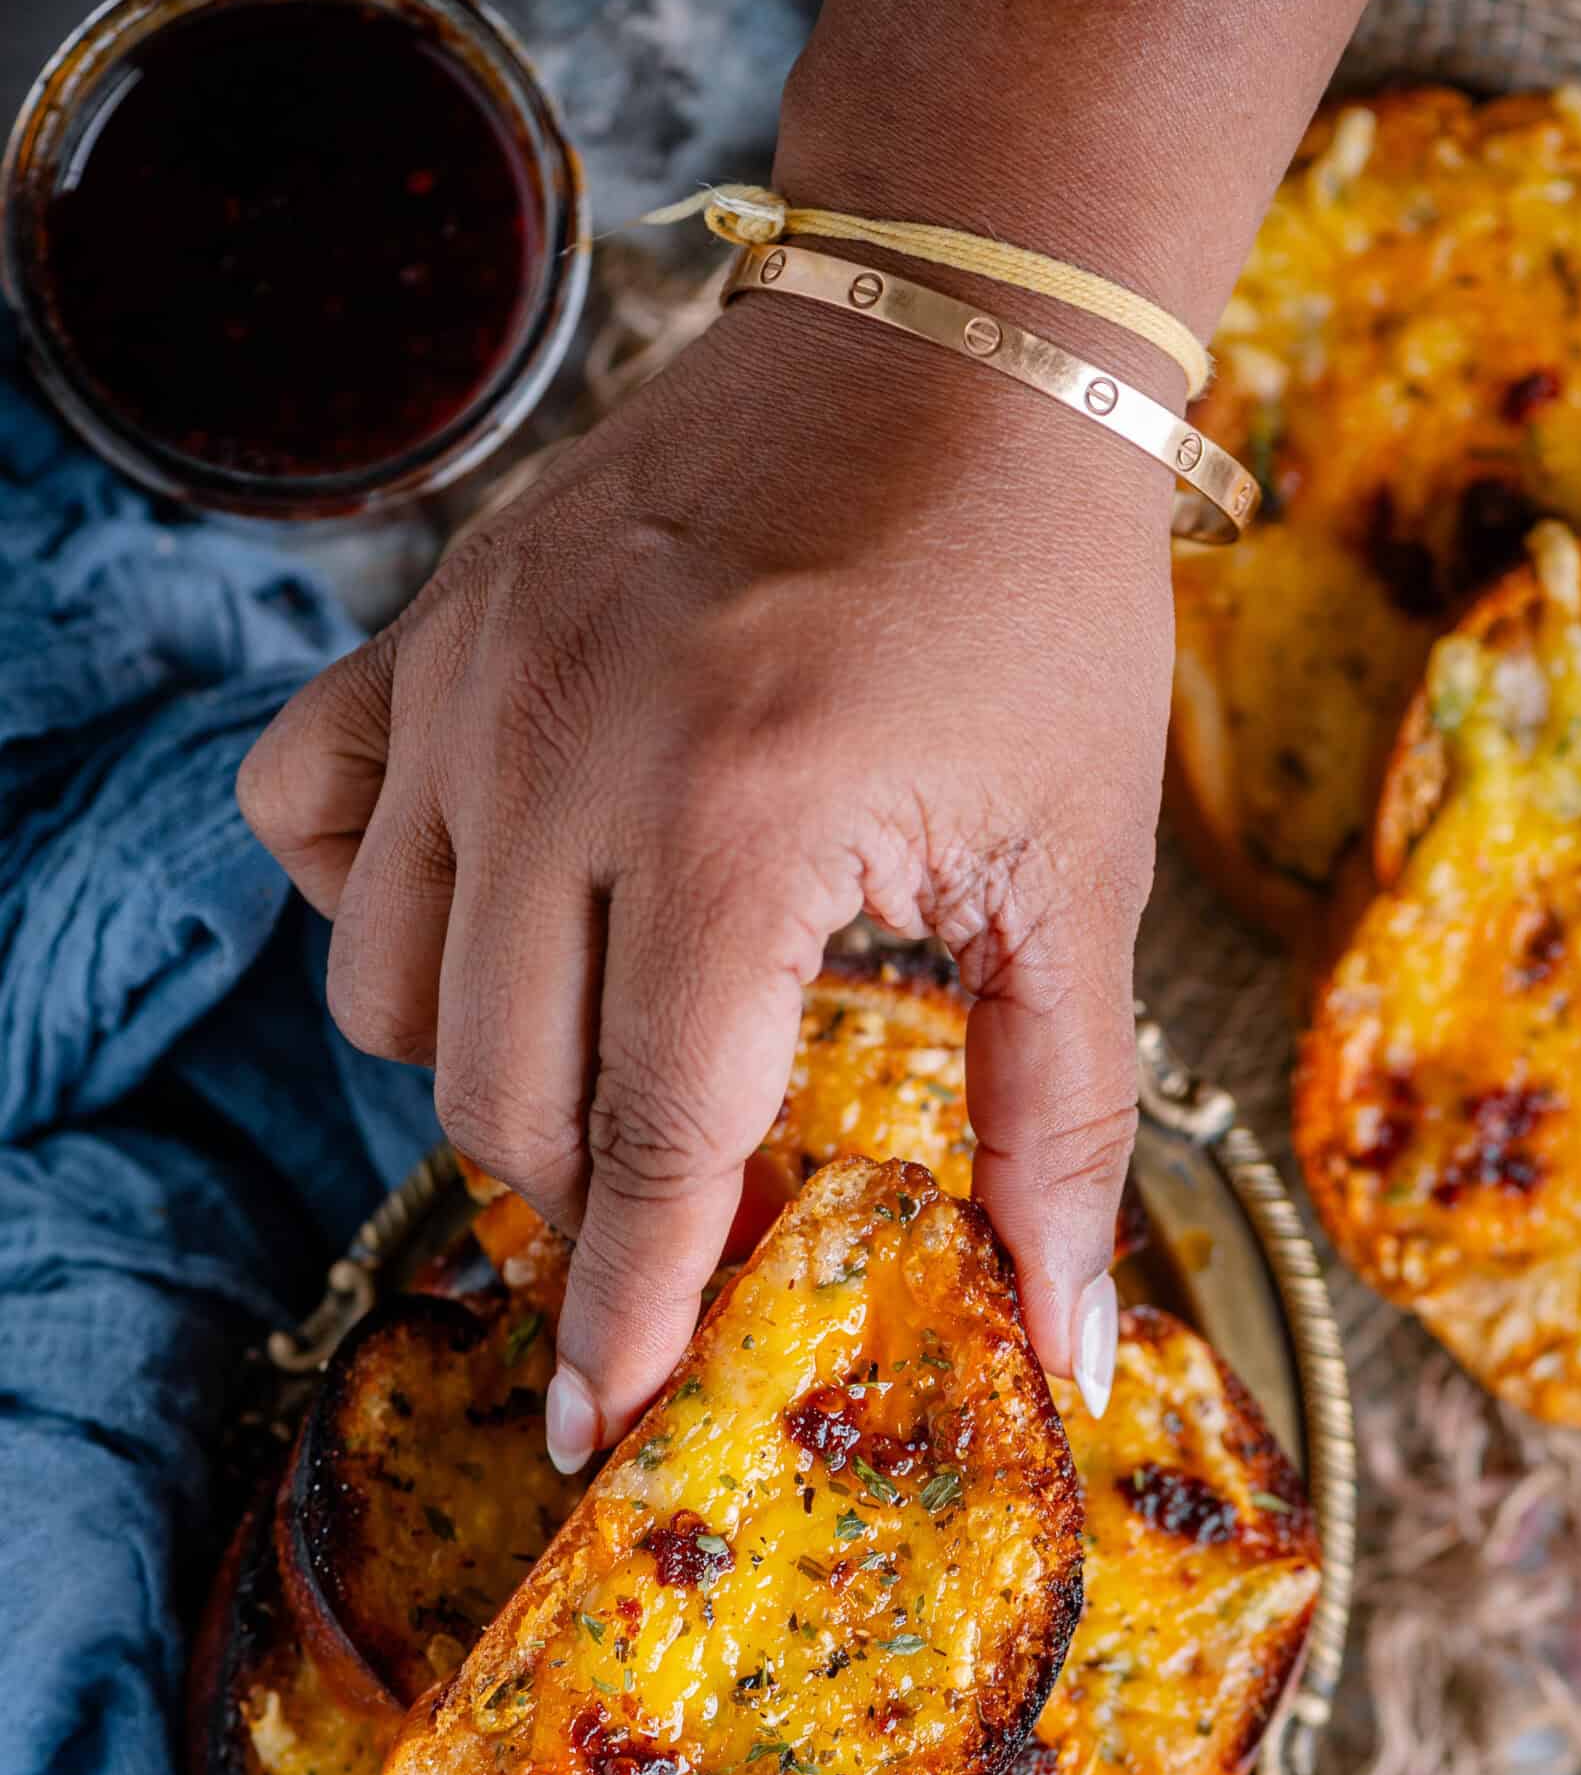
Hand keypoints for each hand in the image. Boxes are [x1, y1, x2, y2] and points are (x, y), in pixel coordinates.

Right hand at [238, 292, 1176, 1471]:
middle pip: (502, 1097)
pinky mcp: (429, 626)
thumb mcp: (1081, 875)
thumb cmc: (1039, 610)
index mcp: (741, 821)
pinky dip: (378, 903)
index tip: (601, 1425)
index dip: (630, 1309)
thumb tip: (1066, 1353)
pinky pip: (304, 821)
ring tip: (616, 1048)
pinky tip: (502, 904)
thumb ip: (1065, 1126)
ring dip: (491, 1070)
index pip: (653, 1142)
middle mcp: (567, 747)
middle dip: (593, 1197)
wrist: (959, 349)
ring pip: (382, 993)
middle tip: (687, 1201)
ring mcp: (473, 677)